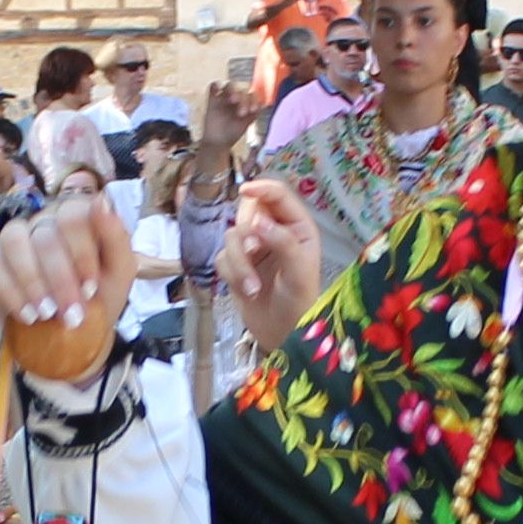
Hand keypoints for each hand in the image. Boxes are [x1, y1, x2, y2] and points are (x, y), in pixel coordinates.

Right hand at [0, 191, 140, 382]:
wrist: (74, 331)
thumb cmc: (100, 296)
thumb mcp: (119, 273)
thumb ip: (116, 237)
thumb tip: (102, 200)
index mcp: (77, 216)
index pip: (72, 215)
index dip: (81, 254)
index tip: (90, 289)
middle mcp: (43, 220)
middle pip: (45, 237)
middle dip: (60, 280)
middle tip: (71, 314)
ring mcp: (15, 237)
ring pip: (13, 241)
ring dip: (31, 282)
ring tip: (46, 314)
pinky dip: (9, 293)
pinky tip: (27, 315)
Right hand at [217, 176, 320, 346]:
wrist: (283, 334)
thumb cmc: (301, 303)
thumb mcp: (299, 272)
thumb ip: (283, 242)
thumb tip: (258, 222)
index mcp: (297, 226)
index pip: (277, 194)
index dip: (261, 188)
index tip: (245, 191)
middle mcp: (274, 231)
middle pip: (248, 210)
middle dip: (246, 233)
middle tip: (253, 251)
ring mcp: (253, 247)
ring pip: (231, 236)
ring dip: (239, 263)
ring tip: (252, 288)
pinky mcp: (236, 264)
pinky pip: (221, 257)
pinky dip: (231, 274)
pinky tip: (246, 291)